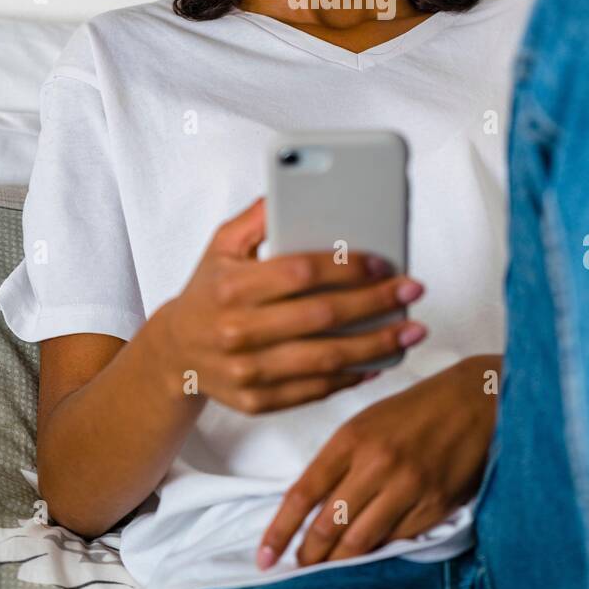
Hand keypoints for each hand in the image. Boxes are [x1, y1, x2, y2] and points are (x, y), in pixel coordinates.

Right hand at [158, 194, 428, 413]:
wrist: (175, 353)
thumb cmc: (210, 289)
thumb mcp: (222, 245)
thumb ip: (258, 216)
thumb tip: (296, 186)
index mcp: (233, 287)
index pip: (300, 273)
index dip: (346, 267)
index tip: (384, 262)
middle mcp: (238, 331)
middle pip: (322, 317)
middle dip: (376, 302)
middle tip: (413, 290)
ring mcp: (248, 373)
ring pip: (326, 361)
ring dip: (378, 345)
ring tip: (412, 330)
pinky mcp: (258, 402)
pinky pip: (316, 392)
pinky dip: (353, 376)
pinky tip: (380, 360)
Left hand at [255, 355, 500, 569]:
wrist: (475, 400)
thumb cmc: (415, 409)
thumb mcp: (367, 422)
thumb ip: (339, 461)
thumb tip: (312, 506)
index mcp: (352, 437)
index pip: (303, 493)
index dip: (280, 530)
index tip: (264, 555)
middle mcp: (376, 463)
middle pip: (328, 525)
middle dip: (308, 554)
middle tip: (299, 566)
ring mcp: (407, 486)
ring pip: (360, 541)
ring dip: (339, 560)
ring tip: (329, 566)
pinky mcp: (434, 504)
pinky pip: (396, 539)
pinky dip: (380, 547)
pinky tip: (371, 548)